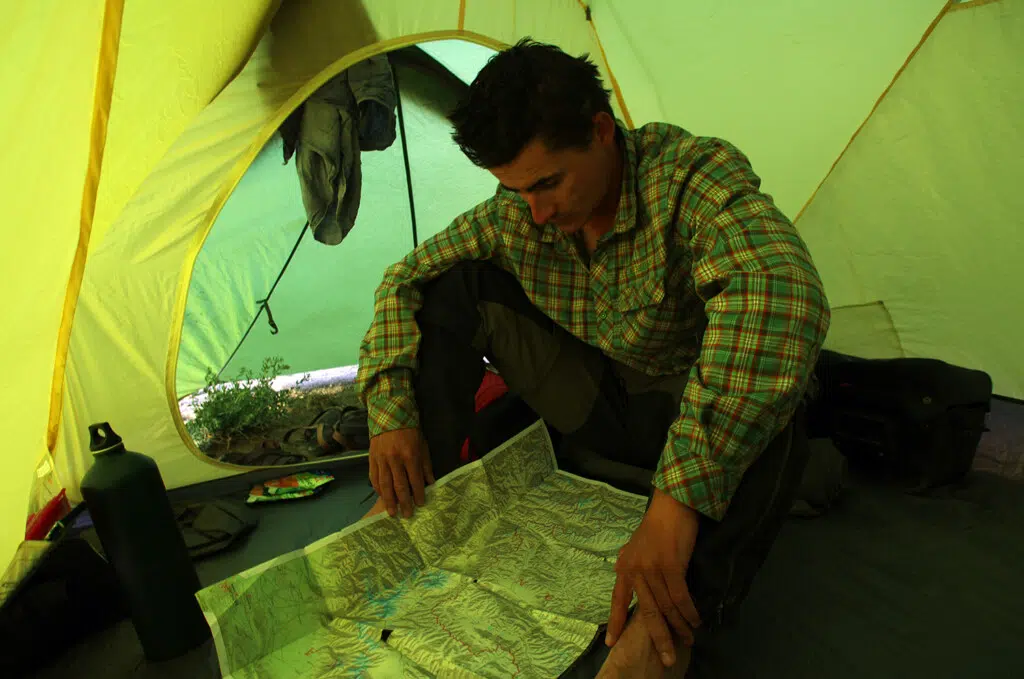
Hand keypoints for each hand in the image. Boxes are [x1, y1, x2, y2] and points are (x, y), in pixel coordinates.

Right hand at [368, 428, 434, 517]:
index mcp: (410, 455)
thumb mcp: (423, 445)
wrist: (389, 414)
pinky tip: (381, 497)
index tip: (420, 505)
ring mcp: (381, 460)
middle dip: (403, 502)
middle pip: (399, 486)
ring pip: (384, 485)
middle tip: (406, 515)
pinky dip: (377, 489)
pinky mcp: (371, 458)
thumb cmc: (410, 430)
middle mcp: (394, 459)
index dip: (418, 494)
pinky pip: (374, 477)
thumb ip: (426, 465)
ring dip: (388, 500)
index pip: (414, 480)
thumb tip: (431, 483)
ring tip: (392, 512)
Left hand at [606, 488, 702, 666]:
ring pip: (666, 607)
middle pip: (646, 612)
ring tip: (689, 639)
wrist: (672, 505)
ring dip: (679, 626)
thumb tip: (639, 588)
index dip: (615, 622)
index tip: (611, 644)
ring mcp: (652, 569)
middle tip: (667, 658)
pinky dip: (689, 612)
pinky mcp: (671, 566)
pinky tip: (695, 621)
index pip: (617, 600)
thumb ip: (637, 568)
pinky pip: (680, 597)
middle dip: (658, 637)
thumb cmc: (658, 525)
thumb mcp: (639, 548)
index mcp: (625, 567)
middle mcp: (636, 570)